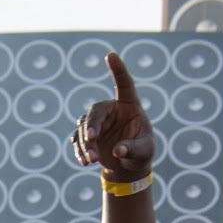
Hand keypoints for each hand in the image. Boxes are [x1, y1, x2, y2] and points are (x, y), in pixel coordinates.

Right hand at [70, 52, 155, 181]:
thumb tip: (118, 151)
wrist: (128, 167)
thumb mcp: (144, 151)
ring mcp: (97, 122)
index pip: (124, 84)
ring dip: (85, 142)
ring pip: (84, 126)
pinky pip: (78, 139)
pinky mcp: (87, 136)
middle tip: (92, 139)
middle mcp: (111, 110)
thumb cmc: (141, 153)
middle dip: (91, 125)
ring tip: (92, 160)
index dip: (118, 69)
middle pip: (96, 110)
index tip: (110, 55)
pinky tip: (85, 162)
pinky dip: (80, 150)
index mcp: (129, 105)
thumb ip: (133, 149)